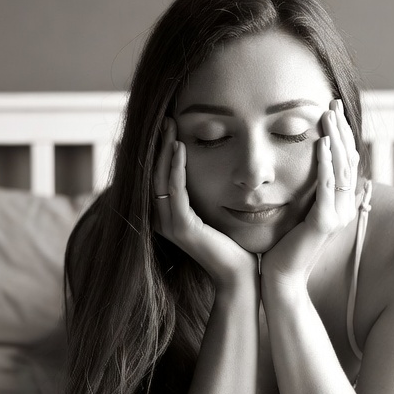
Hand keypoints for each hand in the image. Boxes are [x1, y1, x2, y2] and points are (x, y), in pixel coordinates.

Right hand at [153, 117, 256, 285]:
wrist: (241, 275)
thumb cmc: (233, 244)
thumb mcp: (215, 211)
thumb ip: (205, 192)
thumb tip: (210, 167)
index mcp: (167, 215)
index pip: (156, 176)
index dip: (158, 150)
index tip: (167, 125)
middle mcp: (162, 220)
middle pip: (153, 174)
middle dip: (158, 144)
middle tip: (165, 118)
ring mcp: (170, 225)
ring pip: (160, 179)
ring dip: (164, 150)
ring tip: (169, 126)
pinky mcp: (183, 228)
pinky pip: (175, 191)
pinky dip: (176, 169)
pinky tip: (179, 149)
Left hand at [260, 99, 359, 288]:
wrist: (279, 278)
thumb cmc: (282, 246)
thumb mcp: (296, 210)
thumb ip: (304, 190)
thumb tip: (303, 167)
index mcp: (339, 204)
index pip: (344, 162)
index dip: (341, 135)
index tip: (332, 109)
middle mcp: (344, 208)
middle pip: (347, 160)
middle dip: (341, 130)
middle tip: (332, 103)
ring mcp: (337, 216)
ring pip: (340, 169)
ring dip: (335, 139)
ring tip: (328, 115)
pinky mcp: (325, 223)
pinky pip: (327, 186)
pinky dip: (324, 163)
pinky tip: (320, 143)